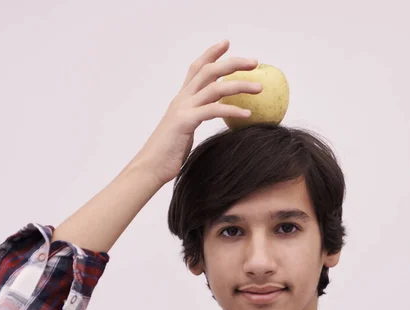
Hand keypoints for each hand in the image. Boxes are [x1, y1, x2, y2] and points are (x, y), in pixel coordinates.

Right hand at [132, 40, 262, 184]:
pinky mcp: (185, 121)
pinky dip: (232, 110)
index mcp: (181, 99)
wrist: (150, 167)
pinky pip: (214, 111)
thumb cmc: (168, 154)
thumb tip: (215, 116)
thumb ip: (196, 118)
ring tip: (259, 88)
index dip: (211, 54)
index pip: (197, 69)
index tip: (227, 44)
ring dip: (240, 85)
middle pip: (209, 71)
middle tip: (254, 62)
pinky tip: (248, 114)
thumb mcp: (185, 130)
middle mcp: (182, 99)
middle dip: (233, 62)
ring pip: (215, 88)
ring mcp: (183, 109)